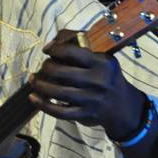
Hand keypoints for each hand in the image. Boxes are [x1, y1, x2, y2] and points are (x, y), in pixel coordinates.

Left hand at [28, 39, 146, 138]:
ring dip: (39, 85)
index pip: (71, 52)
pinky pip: (59, 111)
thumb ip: (77, 44)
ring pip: (57, 92)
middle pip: (59, 72)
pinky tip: (33, 97)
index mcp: (101, 63)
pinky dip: (43, 104)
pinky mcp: (85, 115)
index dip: (54, 49)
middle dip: (46, 67)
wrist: (123, 106)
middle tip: (44, 67)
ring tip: (33, 80)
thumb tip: (53, 42)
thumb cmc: (104, 76)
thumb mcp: (100, 57)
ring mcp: (92, 99)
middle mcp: (98, 81)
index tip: (46, 49)